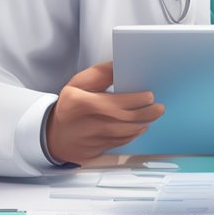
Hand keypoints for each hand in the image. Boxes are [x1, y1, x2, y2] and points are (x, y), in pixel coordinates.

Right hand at [44, 61, 163, 164]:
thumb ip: (100, 74)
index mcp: (82, 103)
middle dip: (147, 113)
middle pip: (126, 120)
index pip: (116, 103)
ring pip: (127, 133)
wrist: (54, 136)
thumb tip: (120, 65)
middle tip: (159, 107)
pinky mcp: (100, 149)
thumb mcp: (77, 84)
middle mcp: (89, 123)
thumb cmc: (69, 106)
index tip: (149, 95)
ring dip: (143, 124)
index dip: (136, 100)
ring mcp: (95, 139)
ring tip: (152, 115)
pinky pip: (123, 141)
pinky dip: (134, 133)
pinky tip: (140, 126)